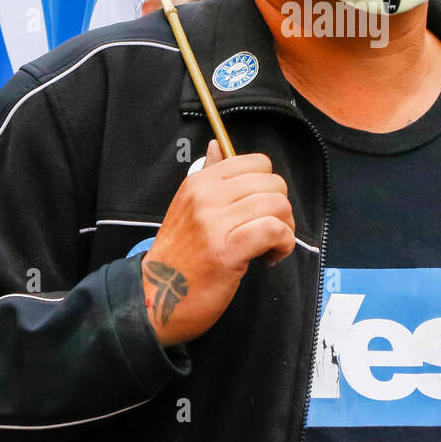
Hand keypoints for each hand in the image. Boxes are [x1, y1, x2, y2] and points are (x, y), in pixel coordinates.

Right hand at [142, 140, 294, 345]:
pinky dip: (283, 244)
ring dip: (285, 229)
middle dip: (281, 209)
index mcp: (199, 181)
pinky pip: (274, 230)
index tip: (259, 210)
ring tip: (269, 247)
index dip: (268, 187)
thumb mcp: (188, 207)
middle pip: (273, 184)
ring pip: (278, 205)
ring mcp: (214, 222)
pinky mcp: (226, 250)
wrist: (155, 297)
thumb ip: (209, 176)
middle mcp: (206, 196)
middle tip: (268, 233)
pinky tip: (270, 258)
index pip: (257, 163)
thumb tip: (217, 144)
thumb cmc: (179, 256)